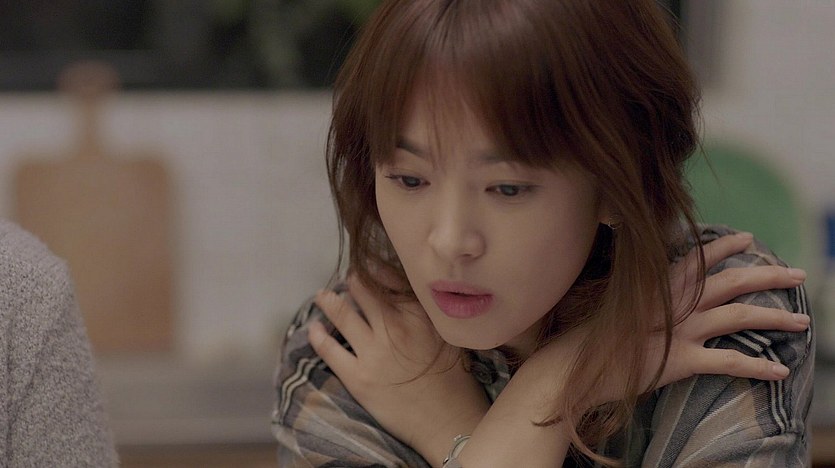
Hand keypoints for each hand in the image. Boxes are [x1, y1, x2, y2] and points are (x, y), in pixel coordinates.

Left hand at [309, 275, 488, 466]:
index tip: (367, 263)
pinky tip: (314, 328)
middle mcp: (394, 327)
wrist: (448, 421)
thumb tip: (413, 291)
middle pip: (363, 291)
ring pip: (342, 315)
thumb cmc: (456, 380)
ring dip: (329, 302)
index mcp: (419, 314)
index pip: (389, 278)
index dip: (374, 268)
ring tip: (322, 297)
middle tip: (347, 278)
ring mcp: (374, 352)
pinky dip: (318, 336)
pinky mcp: (358, 378)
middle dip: (352, 281)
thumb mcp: (449, 334)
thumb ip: (429, 311)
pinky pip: (329, 350)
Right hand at [525, 232, 809, 407]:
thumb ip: (636, 292)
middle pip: (732, 282)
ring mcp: (679, 329)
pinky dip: (758, 368)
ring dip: (776, 318)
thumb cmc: (585, 336)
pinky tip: (780, 371)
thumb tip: (647, 288)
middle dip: (769, 275)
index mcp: (656, 284)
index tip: (749, 239)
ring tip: (803, 322)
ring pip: (740, 316)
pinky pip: (730, 362)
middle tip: (798, 274)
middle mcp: (673, 301)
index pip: (699, 257)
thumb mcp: (611, 302)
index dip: (726, 246)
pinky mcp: (682, 360)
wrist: (572, 366)